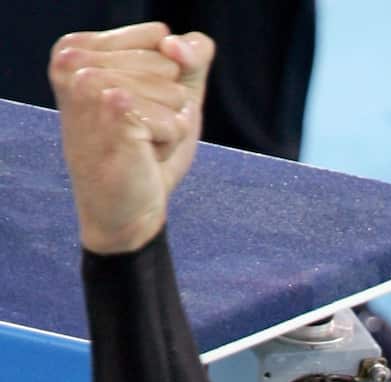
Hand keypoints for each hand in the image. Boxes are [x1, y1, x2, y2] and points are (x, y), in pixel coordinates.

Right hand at [48, 22, 214, 253]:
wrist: (127, 211)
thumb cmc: (146, 153)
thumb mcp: (175, 93)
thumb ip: (190, 55)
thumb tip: (175, 45)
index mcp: (79, 47)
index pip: (160, 36)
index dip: (165, 81)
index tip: (135, 111)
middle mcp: (76, 60)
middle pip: (168, 61)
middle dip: (165, 104)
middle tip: (137, 133)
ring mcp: (91, 84)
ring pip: (173, 90)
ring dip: (167, 125)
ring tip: (139, 143)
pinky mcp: (114, 112)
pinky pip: (175, 119)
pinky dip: (169, 142)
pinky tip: (142, 155)